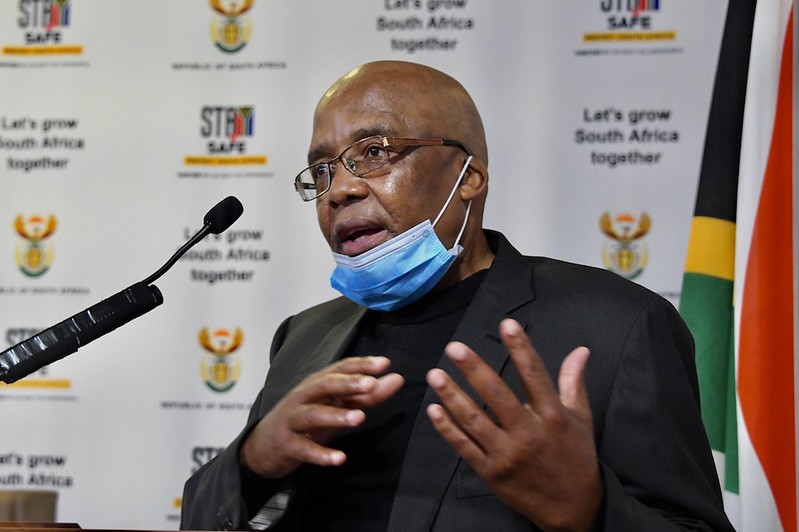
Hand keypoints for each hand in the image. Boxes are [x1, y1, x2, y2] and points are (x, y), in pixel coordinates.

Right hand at [240, 356, 403, 478]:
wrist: (264, 447)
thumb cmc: (305, 422)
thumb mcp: (336, 407)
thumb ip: (367, 395)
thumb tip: (396, 379)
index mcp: (317, 384)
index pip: (339, 369)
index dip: (361, 365)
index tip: (384, 364)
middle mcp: (303, 397)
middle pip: (325, 385)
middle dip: (348, 383)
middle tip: (371, 384)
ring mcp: (293, 420)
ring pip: (314, 414)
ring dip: (337, 415)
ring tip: (359, 418)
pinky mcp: (287, 445)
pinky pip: (305, 449)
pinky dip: (322, 454)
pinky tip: (340, 459)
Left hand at [426, 319, 601, 531]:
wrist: (573, 508)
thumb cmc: (576, 458)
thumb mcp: (581, 419)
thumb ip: (574, 382)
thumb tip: (580, 351)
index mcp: (553, 416)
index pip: (534, 375)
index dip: (521, 348)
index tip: (507, 324)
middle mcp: (528, 434)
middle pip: (497, 395)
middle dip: (474, 370)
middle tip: (455, 348)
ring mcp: (507, 454)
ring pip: (474, 421)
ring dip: (452, 396)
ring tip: (435, 375)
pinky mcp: (491, 472)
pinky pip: (465, 447)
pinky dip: (447, 429)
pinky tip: (434, 410)